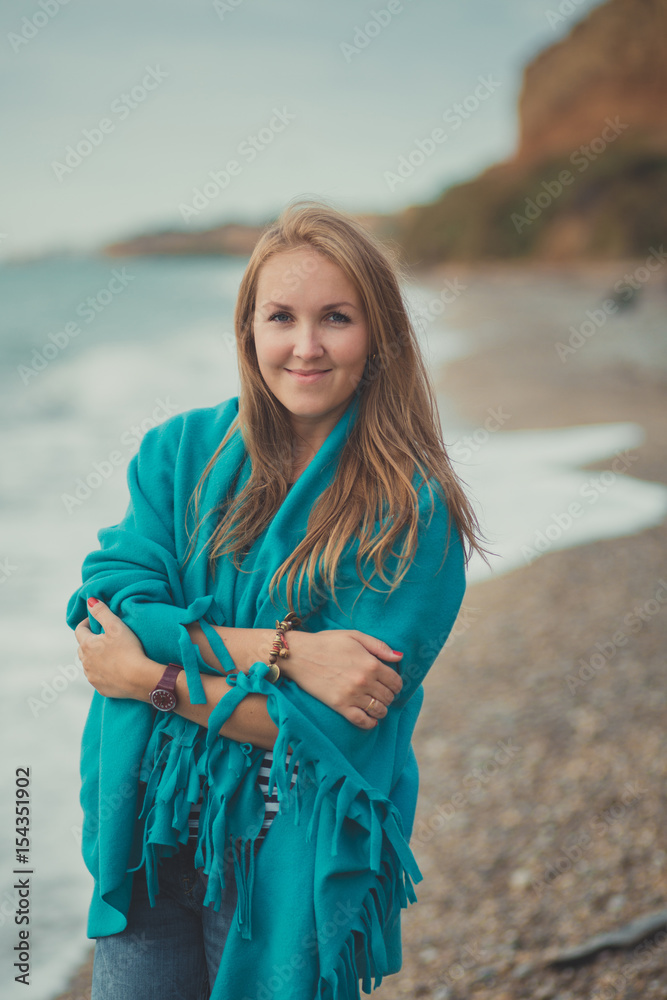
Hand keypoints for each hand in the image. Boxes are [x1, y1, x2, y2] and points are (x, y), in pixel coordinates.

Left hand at [74, 598, 154, 700]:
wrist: (139, 679)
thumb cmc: (129, 650)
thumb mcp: (116, 626)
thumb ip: (102, 612)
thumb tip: (90, 600)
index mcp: (87, 645)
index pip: (79, 630)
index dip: (87, 623)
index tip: (96, 621)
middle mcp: (85, 662)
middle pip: (82, 648)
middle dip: (90, 641)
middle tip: (103, 637)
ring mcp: (92, 677)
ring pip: (88, 664)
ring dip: (94, 658)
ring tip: (109, 653)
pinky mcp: (100, 688)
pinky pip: (97, 677)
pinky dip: (102, 672)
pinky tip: (114, 669)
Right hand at [282, 629, 402, 729]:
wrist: (299, 654)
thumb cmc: (327, 642)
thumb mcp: (354, 636)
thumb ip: (379, 646)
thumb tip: (399, 657)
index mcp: (371, 663)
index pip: (396, 681)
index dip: (396, 684)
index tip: (391, 684)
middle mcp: (364, 681)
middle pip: (389, 697)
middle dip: (389, 696)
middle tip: (382, 693)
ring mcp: (352, 695)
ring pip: (378, 710)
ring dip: (381, 709)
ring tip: (376, 705)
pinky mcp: (339, 705)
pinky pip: (361, 721)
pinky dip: (370, 723)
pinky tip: (370, 719)